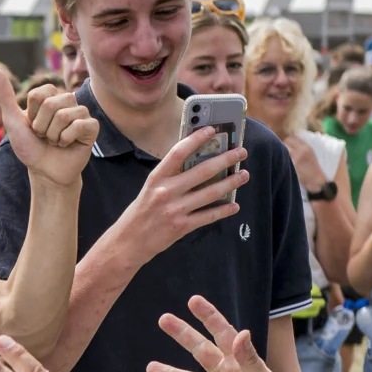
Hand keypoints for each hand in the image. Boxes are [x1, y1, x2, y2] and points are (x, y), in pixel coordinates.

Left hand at [1, 79, 97, 193]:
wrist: (44, 172)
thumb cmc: (30, 147)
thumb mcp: (13, 121)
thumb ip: (5, 96)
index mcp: (50, 96)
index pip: (38, 95)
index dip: (32, 115)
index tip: (33, 126)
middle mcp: (67, 100)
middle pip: (50, 104)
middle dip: (41, 127)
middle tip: (44, 136)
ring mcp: (81, 112)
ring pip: (64, 115)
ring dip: (53, 135)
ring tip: (54, 141)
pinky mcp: (91, 126)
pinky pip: (79, 125)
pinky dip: (66, 139)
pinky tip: (66, 144)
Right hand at [95, 124, 244, 269]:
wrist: (128, 242)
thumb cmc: (141, 212)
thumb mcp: (151, 188)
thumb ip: (171, 175)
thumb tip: (198, 160)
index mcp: (156, 178)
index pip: (178, 152)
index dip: (196, 139)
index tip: (212, 130)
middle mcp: (166, 192)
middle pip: (202, 171)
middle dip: (225, 160)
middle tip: (240, 152)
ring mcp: (175, 210)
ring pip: (210, 193)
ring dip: (231, 183)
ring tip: (243, 175)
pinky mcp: (182, 227)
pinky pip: (208, 216)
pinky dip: (223, 210)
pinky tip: (234, 205)